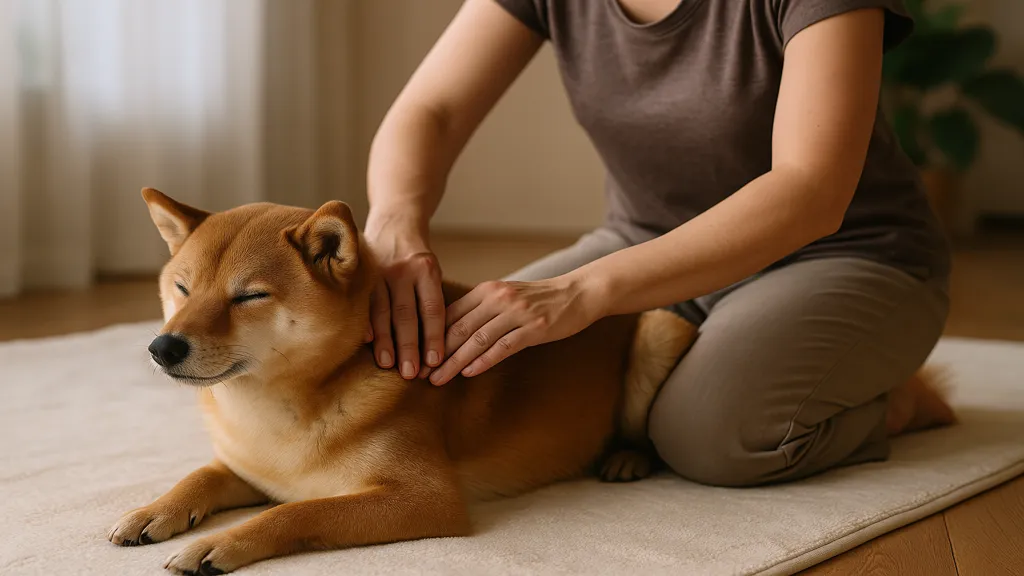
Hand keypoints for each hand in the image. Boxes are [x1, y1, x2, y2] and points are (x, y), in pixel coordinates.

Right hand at [364, 222, 445, 379]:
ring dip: (385, 340)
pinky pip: (363, 302)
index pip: (432, 309)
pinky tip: (366, 342)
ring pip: (383, 311)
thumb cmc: (417, 259)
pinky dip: (365, 322)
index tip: (435, 362)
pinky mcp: (362, 273)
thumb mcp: (432, 272)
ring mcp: (380, 271)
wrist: (394, 223)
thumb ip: (431, 300)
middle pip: (407, 314)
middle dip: (409, 346)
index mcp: (426, 271)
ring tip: (388, 364)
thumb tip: (435, 345)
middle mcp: (403, 271)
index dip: (434, 337)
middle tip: (410, 373)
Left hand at [429, 275, 602, 385]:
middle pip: (458, 329)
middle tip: (418, 374)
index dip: (430, 337)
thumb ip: (481, 310)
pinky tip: (469, 373)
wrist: (579, 293)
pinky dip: (483, 361)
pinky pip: (503, 346)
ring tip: (438, 380)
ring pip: (477, 340)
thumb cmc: (540, 299)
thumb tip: (451, 333)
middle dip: (436, 354)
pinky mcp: (533, 328)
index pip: (450, 315)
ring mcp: (516, 313)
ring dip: (454, 362)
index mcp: (487, 290)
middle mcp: (498, 298)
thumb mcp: (507, 298)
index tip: (415, 357)